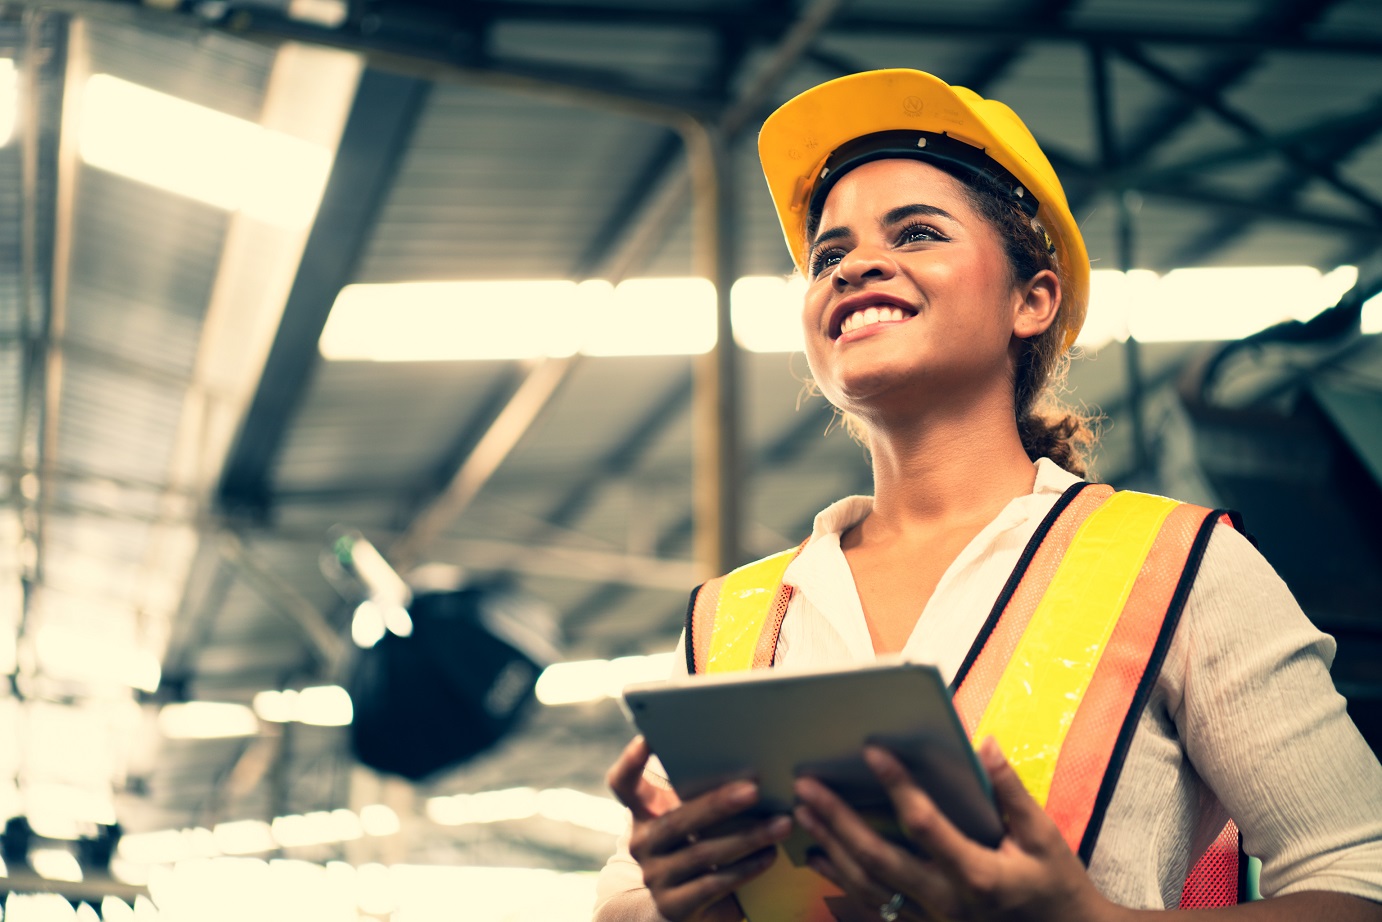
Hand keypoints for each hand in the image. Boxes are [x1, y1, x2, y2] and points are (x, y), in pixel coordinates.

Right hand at [607, 736, 792, 921]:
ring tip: (781, 824)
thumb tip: (752, 766)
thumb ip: (700, 797)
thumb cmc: (695, 850)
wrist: (680, 911)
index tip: (649, 738)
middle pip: (676, 820)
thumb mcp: (690, 823)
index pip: (622, 784)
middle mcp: (642, 844)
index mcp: (642, 814)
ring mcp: (656, 876)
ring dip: (747, 837)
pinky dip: (746, 868)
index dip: (631, 761)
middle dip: (718, 804)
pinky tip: (770, 855)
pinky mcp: (675, 906)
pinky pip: (714, 884)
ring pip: (702, 853)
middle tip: (755, 789)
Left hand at [792, 738, 1113, 921]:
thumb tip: (984, 744)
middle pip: (878, 858)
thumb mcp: (1044, 838)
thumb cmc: (1054, 886)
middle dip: (837, 820)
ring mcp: (930, 919)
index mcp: (976, 874)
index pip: (924, 824)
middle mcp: (944, 901)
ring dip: (830, 847)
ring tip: (802, 813)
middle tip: (806, 785)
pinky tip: (817, 856)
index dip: (897, 786)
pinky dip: (841, 879)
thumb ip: (1010, 792)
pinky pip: (874, 904)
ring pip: (867, 884)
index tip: (871, 750)